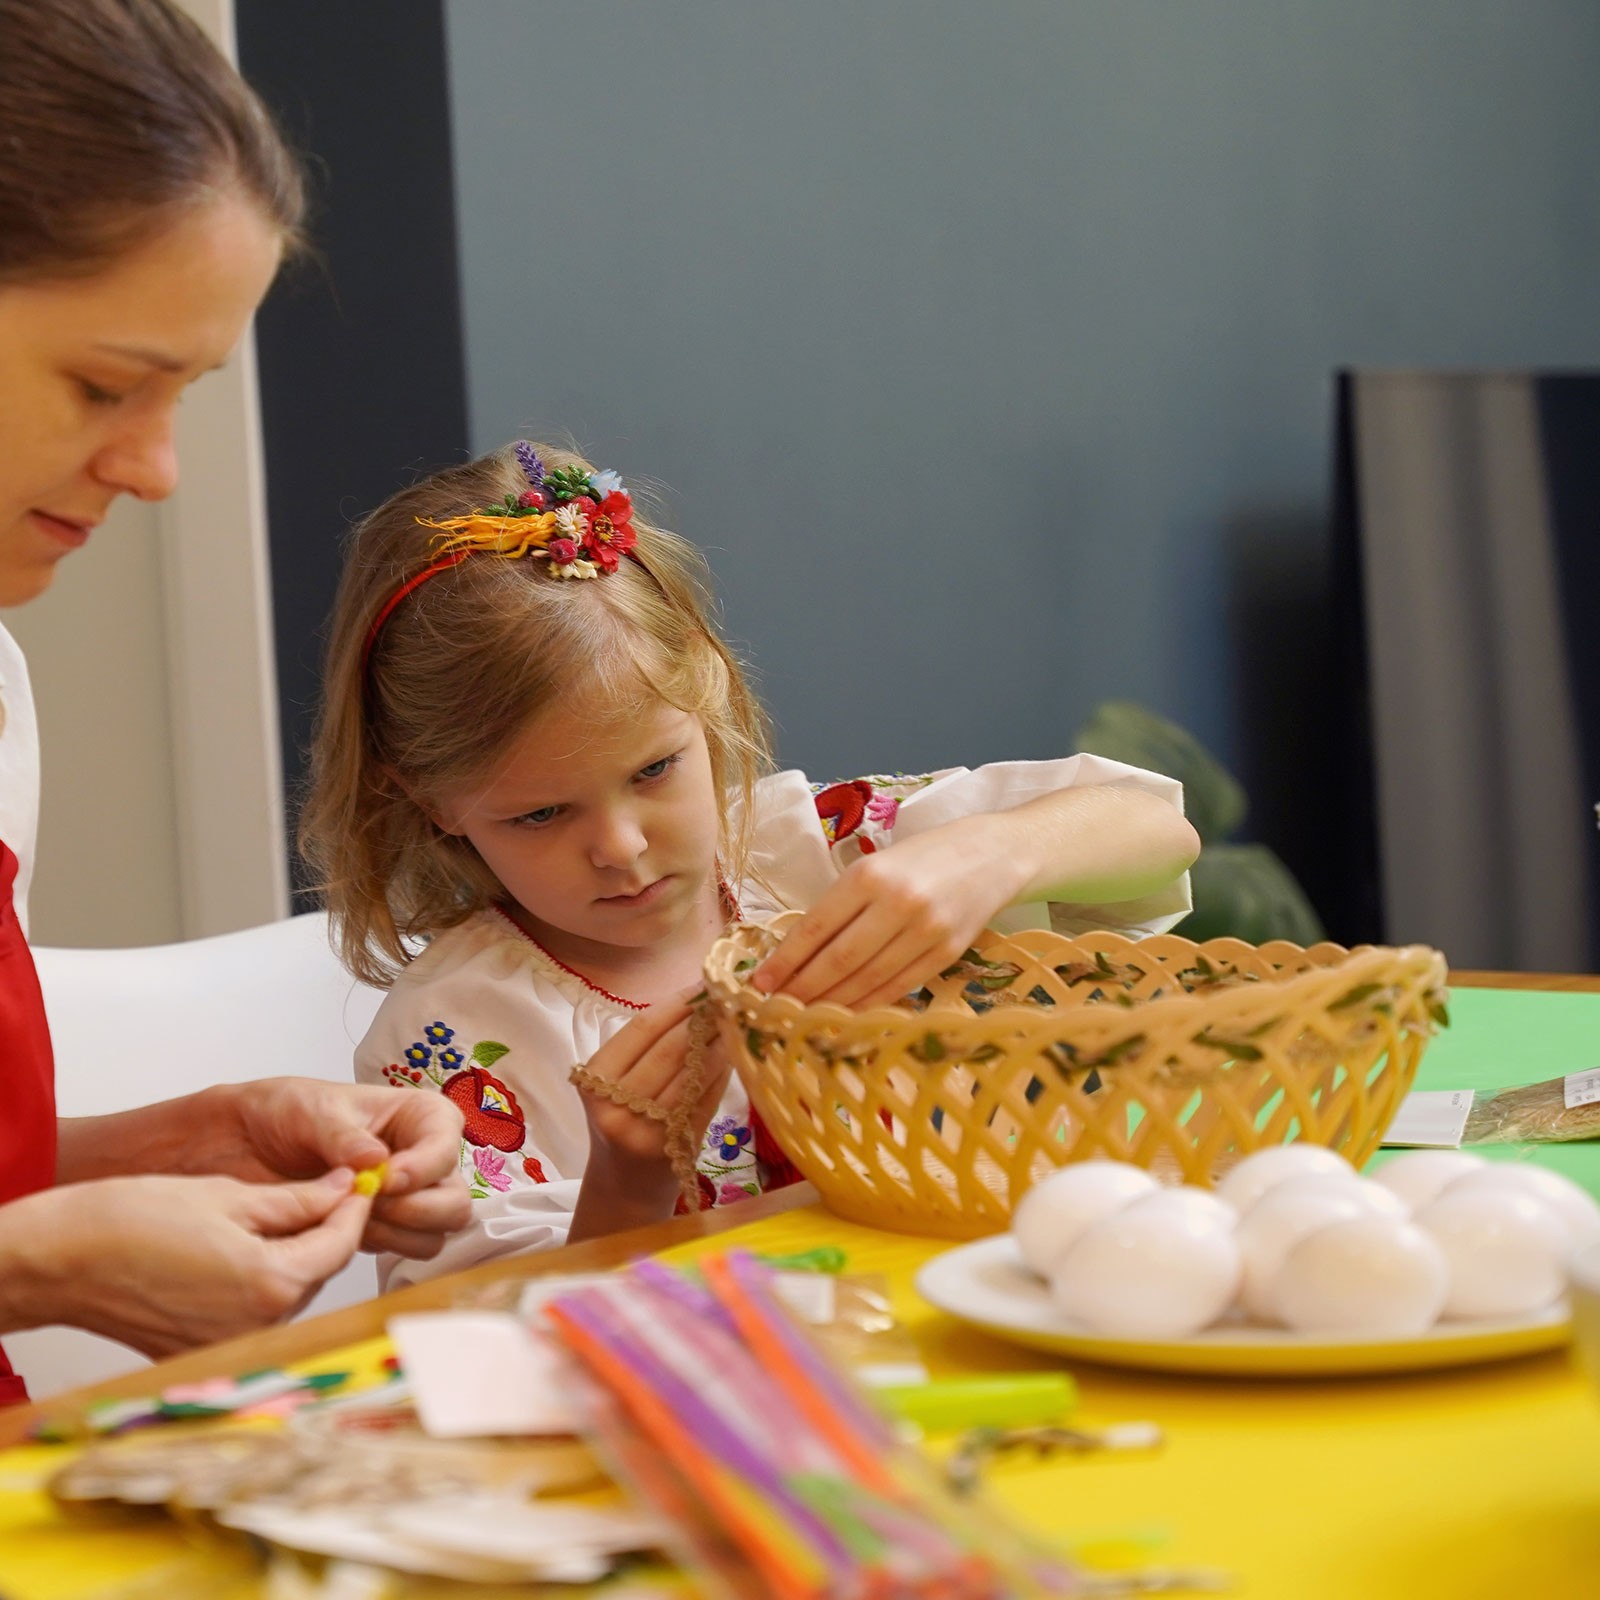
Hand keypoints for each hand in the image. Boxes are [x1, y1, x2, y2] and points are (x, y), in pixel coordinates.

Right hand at [0, 1171, 370, 1357]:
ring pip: (288, 1294)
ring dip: (291, 1259)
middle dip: (324, 1233)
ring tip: (270, 1220)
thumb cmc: (131, 1219)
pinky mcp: (204, 1352)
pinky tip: (238, 1254)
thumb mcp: (228, 1195)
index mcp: (270, 1283)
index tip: (358, 1184)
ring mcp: (229, 1345)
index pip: (340, 1245)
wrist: (61, 1260)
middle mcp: (257, 1326)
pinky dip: (258, 1284)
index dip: (353, 1209)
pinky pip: (254, 1314)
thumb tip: (342, 1189)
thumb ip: (296, 1200)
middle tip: (320, 1193)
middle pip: (318, 1272)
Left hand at [200, 1079, 471, 1260]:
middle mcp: (423, 1158)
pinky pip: (404, 1252)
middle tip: (371, 1204)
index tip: (385, 1178)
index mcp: (420, 1117)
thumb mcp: (311, 1110)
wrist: (240, 1144)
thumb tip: (377, 1160)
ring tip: (351, 1214)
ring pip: (434, 1233)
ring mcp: (407, 1197)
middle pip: (454, 1200)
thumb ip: (343, 1136)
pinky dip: (379, 1247)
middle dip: (418, 1209)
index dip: (423, 1168)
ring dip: (397, 1232)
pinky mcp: (384, 1227)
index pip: (446, 1146)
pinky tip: (343, 1228)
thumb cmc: (283, 1110)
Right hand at [568, 995, 730, 1243]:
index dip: (676, 1003)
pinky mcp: (674, 1146)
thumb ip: (645, 1047)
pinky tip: (733, 1056)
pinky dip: (721, 1074)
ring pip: (691, 1073)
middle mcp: (615, 1104)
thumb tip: (695, 1001)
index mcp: (595, 1079)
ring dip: (718, 1045)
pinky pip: (705, 1099)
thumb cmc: (623, 1121)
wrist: (625, 1184)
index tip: (702, 985)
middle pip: (669, 1049)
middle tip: (727, 1000)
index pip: (641, 1029)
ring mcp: (645, 1129)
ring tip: (735, 1023)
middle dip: (702, 1020)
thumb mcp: (615, 1083)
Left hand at [752, 821, 1026, 1007]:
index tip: (759, 982)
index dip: (785, 960)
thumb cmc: (924, 856)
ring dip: (830, 1003)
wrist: (993, 854)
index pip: (817, 927)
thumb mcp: (877, 864)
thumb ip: (844, 904)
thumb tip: (797, 952)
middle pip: (839, 960)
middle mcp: (898, 904)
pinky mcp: (948, 954)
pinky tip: (844, 1014)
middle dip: (802, 989)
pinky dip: (868, 1005)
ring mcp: (926, 932)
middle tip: (774, 1008)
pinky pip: (899, 988)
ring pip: (867, 980)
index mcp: (871, 876)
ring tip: (801, 1016)